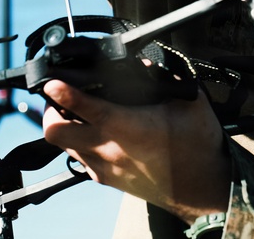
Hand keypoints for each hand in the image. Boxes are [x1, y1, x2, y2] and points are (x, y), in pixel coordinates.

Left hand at [41, 79, 230, 223]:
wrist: (203, 191)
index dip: (64, 93)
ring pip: (63, 146)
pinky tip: (93, 130)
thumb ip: (166, 76)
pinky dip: (77, 142)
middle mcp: (109, 149)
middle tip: (58, 96)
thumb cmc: (197, 147)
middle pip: (57, 132)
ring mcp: (104, 167)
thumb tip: (143, 62)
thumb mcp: (190, 102)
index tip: (51, 82)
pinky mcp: (105, 179)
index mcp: (128, 128)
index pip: (86, 108)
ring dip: (62, 126)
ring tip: (74, 110)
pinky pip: (78, 158)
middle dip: (50, 110)